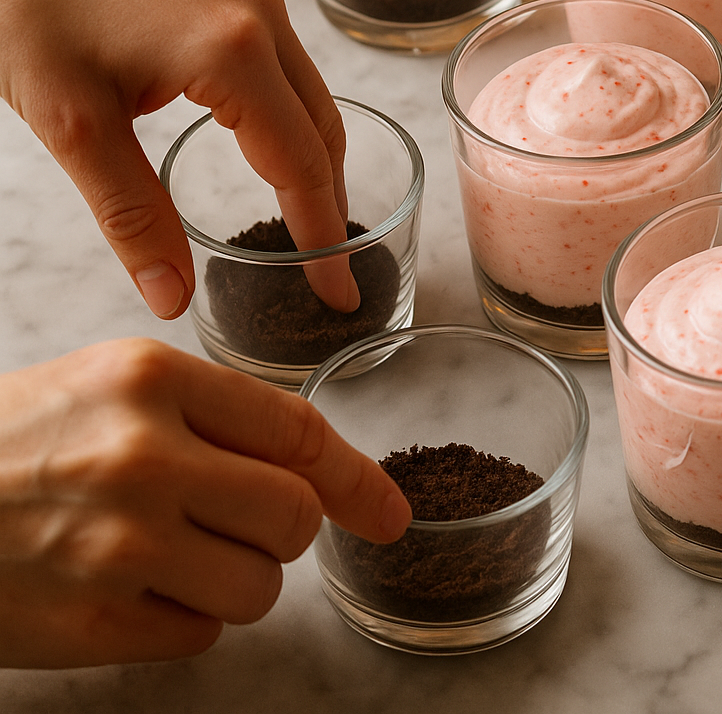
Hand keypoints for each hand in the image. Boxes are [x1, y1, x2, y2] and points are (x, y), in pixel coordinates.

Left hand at [0, 0, 357, 316]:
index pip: (300, 164)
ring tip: (307, 214)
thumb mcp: (71, 123)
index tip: (337, 291)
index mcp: (230, 53)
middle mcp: (262, 15)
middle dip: (331, 203)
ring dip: (315, 156)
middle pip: (325, 129)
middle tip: (332, 267)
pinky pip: (289, 60)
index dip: (322, 234)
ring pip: (313, 93)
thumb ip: (130, 212)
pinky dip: (293, 112)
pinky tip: (269, 139)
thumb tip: (171, 294)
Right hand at [0, 338, 411, 667]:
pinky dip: (179, 619)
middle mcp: (139, 456)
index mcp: (149, 379)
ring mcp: (114, 546)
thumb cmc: (14, 443)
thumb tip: (323, 471)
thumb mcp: (108, 388)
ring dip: (234, 580)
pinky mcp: (89, 623)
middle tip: (230, 524)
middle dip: (282, 531)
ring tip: (166, 554)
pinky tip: (124, 588)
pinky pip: (199, 635)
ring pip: (260, 587)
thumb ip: (215, 416)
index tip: (390, 512)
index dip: (359, 479)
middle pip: (295, 517)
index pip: (297, 433)